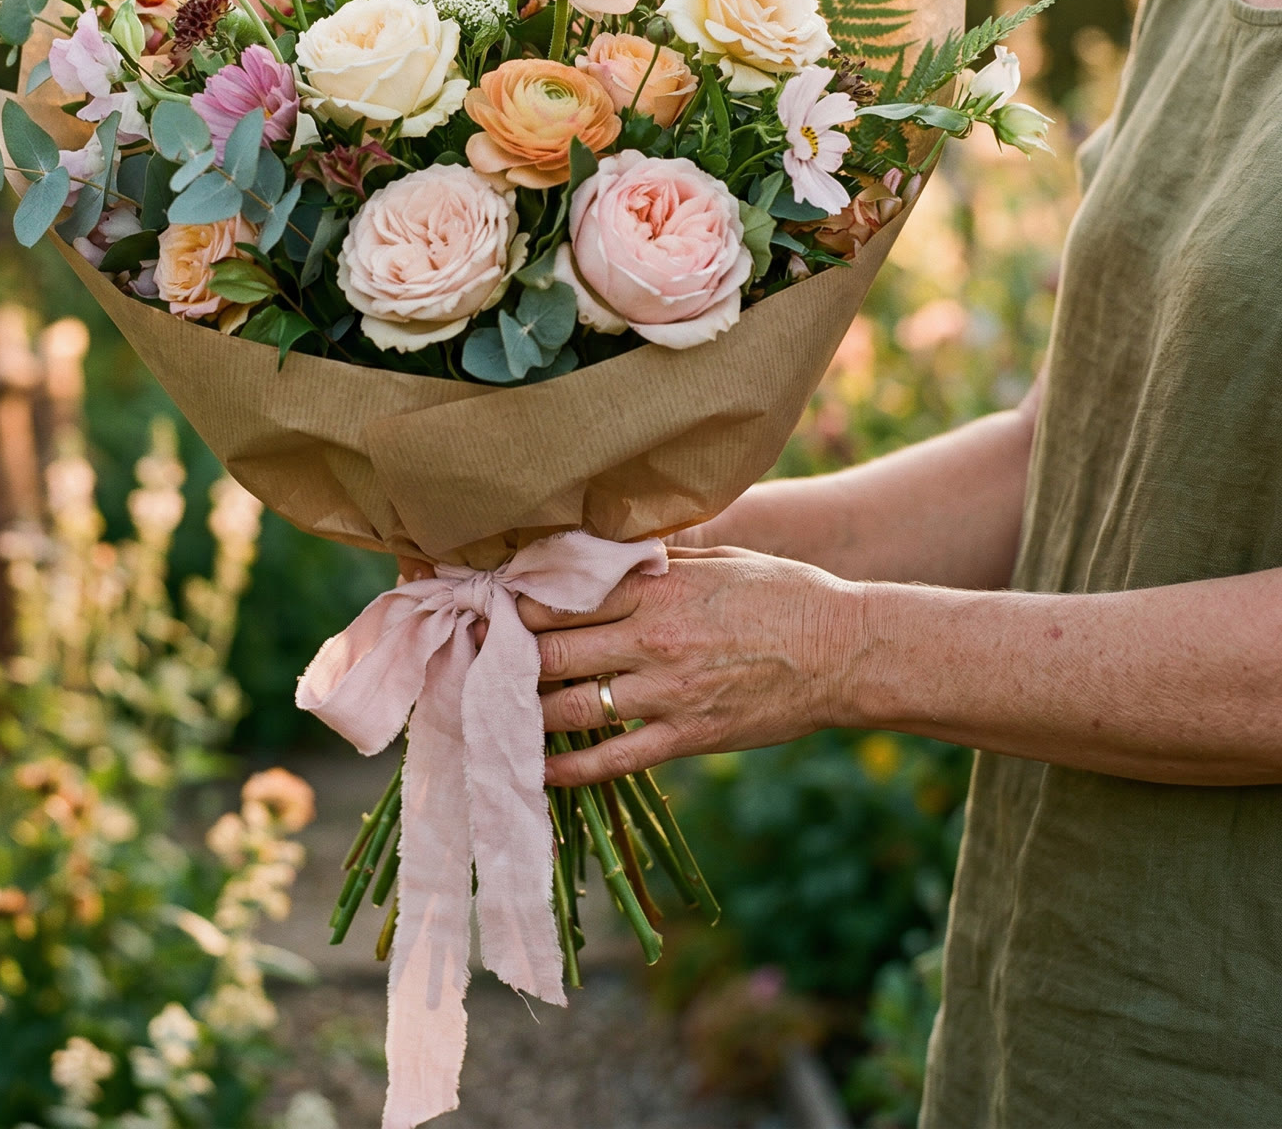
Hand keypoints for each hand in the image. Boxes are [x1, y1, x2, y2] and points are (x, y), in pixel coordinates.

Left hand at [520, 546, 864, 785]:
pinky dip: (569, 768)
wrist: (846, 651)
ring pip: (573, 706)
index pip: (565, 598)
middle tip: (475, 660)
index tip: (491, 609)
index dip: (518, 605)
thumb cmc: (785, 594)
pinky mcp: (688, 737)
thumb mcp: (719, 559)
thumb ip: (659, 562)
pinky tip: (537, 769)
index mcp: (658, 590)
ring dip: (526, 711)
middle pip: (556, 651)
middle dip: (509, 656)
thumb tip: (609, 553)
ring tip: (490, 713)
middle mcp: (654, 640)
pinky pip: (614, 758)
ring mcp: (669, 692)